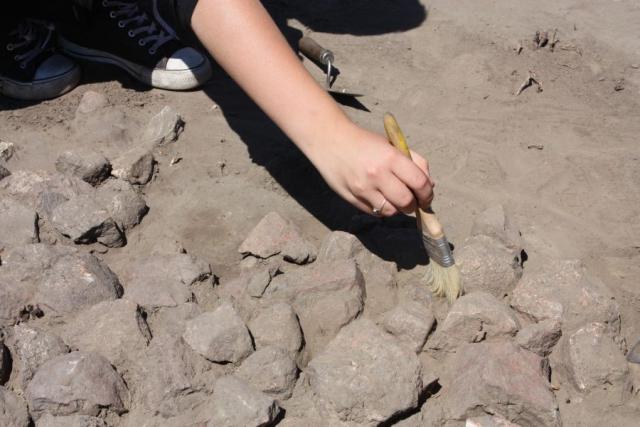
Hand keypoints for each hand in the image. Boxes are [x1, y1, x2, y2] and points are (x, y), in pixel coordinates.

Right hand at [308, 124, 433, 215]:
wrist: (330, 141)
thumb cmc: (365, 142)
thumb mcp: (392, 145)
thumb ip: (414, 162)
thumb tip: (429, 185)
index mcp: (391, 157)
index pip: (420, 183)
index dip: (427, 194)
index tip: (426, 197)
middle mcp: (377, 174)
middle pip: (406, 202)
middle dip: (413, 204)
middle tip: (411, 200)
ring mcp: (363, 189)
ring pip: (391, 211)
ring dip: (396, 207)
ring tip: (392, 197)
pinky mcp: (352, 198)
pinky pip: (375, 212)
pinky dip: (381, 208)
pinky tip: (377, 196)